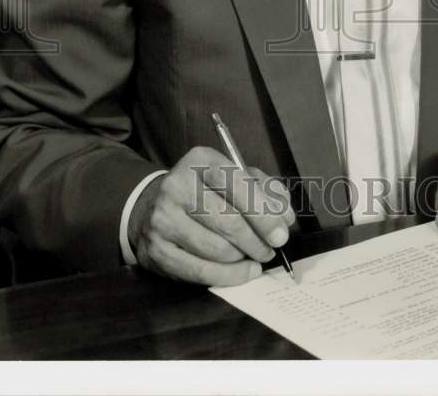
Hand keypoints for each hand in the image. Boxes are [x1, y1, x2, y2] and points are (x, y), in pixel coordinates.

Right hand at [128, 147, 294, 285]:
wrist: (153, 207)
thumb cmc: (205, 191)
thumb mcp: (234, 176)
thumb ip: (265, 190)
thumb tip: (285, 217)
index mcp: (199, 161)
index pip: (234, 182)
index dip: (262, 211)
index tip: (281, 232)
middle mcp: (177, 186)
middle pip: (227, 221)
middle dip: (257, 240)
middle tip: (272, 249)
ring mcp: (163, 220)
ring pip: (217, 249)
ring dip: (244, 258)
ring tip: (256, 256)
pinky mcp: (157, 251)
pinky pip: (201, 272)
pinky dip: (230, 276)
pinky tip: (245, 271)